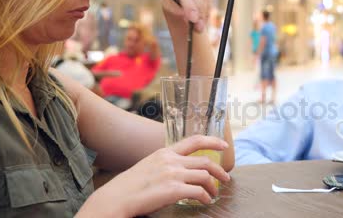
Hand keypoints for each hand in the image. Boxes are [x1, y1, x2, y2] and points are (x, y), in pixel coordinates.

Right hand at [79, 135, 229, 216]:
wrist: (116, 198)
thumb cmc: (131, 186)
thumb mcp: (149, 166)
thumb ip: (166, 164)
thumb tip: (182, 169)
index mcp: (165, 153)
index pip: (194, 140)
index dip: (213, 142)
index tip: (224, 145)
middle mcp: (171, 161)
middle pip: (205, 162)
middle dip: (220, 171)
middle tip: (226, 179)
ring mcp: (172, 174)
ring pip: (205, 176)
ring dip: (214, 187)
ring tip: (213, 194)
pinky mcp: (173, 190)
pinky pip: (199, 192)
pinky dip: (206, 197)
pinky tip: (205, 201)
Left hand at [162, 0, 212, 32]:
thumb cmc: (171, 3)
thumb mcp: (170, 7)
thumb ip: (178, 10)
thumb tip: (193, 17)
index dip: (189, 5)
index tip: (193, 19)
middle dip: (198, 10)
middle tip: (199, 26)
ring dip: (204, 12)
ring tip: (199, 25)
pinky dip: (207, 8)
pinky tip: (201, 15)